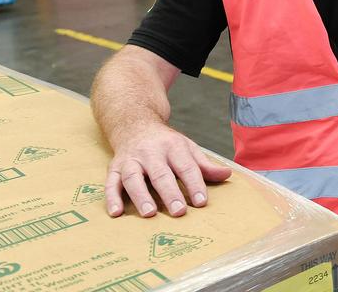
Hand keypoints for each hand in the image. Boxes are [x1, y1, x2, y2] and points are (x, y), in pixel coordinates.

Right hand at [103, 121, 231, 218]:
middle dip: (170, 193)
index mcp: (173, 147)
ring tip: (150, 214)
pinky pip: (110, 182)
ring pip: (134, 178)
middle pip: (161, 174)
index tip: (201, 202)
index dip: (194, 184)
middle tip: (179, 212)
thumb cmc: (165, 143)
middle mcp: (151, 153)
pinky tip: (116, 213)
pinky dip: (112, 198)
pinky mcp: (114, 168)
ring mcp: (131, 160)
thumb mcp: (187, 148)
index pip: (186, 167)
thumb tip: (227, 175)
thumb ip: (204, 165)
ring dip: (141, 196)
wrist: (135, 124)